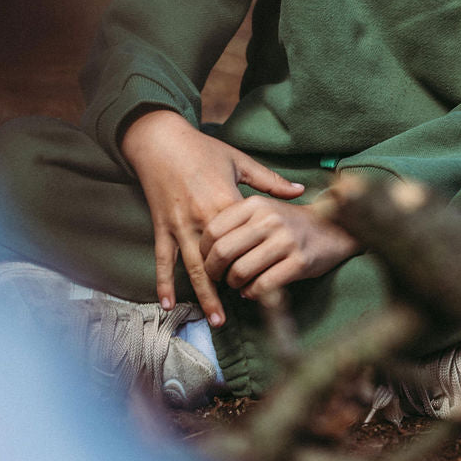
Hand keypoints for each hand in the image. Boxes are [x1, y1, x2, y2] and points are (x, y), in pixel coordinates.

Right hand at [121, 110, 304, 324]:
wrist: (160, 140)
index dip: (258, 261)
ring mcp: (180, 225)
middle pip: (219, 262)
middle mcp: (202, 219)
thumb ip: (270, 181)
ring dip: (205, 295)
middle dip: (229, 291)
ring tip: (216, 319)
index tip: (271, 281)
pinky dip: (164, 282)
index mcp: (225, 202)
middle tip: (245, 315)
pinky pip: (163, 259)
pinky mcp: (162, 227)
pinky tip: (167, 304)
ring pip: (193, 267)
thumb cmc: (202, 149)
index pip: (245, 240)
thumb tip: (300, 191)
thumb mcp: (239, 161)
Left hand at [200, 197, 359, 300]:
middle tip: (218, 277)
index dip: (204, 251)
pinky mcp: (299, 262)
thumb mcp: (263, 210)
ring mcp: (285, 241)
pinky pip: (263, 285)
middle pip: (223, 252)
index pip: (213, 230)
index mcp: (255, 204)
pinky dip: (252, 293)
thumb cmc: (288, 223)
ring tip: (237, 284)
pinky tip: (252, 290)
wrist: (333, 228)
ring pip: (240, 272)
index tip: (207, 260)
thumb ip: (235, 222)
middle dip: (214, 271)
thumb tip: (204, 249)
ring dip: (233, 284)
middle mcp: (269, 220)